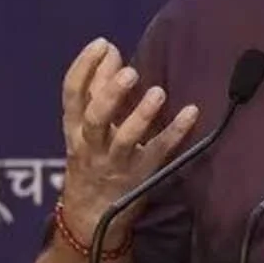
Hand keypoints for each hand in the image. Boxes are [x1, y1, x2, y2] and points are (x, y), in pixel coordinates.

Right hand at [58, 37, 199, 247]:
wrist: (89, 219)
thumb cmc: (91, 159)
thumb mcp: (85, 126)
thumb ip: (97, 87)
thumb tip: (108, 48)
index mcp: (75, 129)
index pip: (72, 94)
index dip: (84, 67)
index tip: (102, 44)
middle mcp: (91, 146)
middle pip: (95, 118)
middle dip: (110, 94)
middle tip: (130, 71)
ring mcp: (116, 163)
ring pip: (124, 140)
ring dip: (141, 115)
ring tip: (158, 92)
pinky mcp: (141, 176)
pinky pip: (159, 153)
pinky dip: (175, 133)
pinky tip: (191, 112)